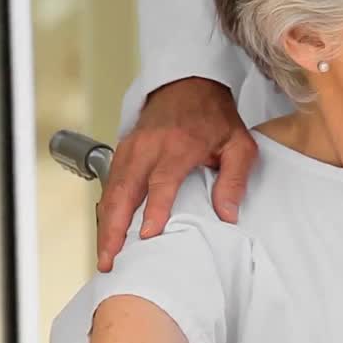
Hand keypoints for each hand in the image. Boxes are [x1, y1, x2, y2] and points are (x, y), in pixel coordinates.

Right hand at [96, 77, 256, 271]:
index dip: (155, 210)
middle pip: (124, 191)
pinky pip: (110, 182)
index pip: (162, 182)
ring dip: (105, 223)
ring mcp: (132, 147)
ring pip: (111, 189)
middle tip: (110, 259)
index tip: (148, 235)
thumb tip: (227, 214)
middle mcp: (149, 147)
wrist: (190, 83)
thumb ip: (234, 179)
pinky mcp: (123, 149)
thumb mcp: (239, 144)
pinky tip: (106, 230)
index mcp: (179, 145)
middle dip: (113, 228)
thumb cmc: (214, 115)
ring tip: (104, 254)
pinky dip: (105, 208)